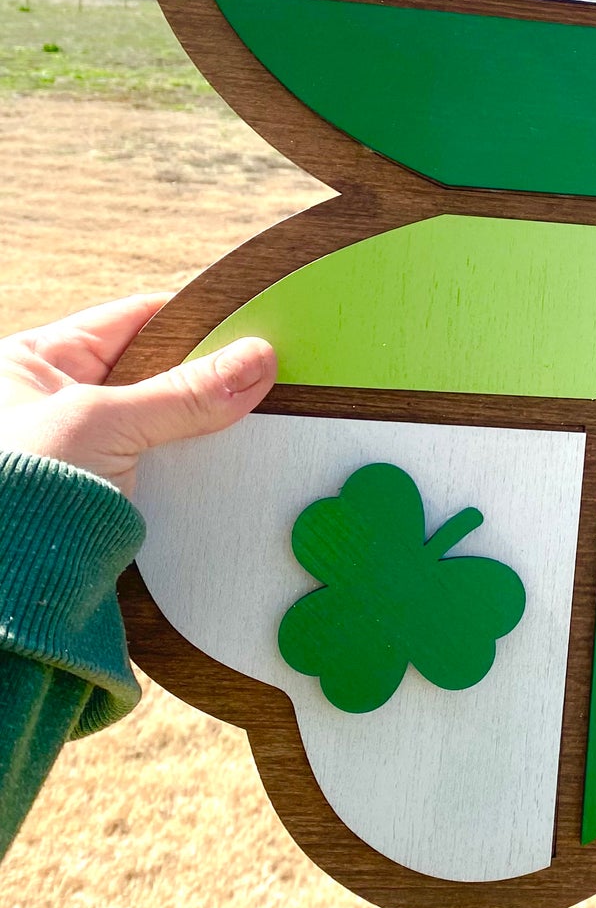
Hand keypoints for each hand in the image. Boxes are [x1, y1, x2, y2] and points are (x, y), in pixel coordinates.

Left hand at [0, 295, 275, 498]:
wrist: (11, 590)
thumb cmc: (16, 490)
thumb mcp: (102, 423)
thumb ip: (182, 393)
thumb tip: (254, 360)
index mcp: (35, 361)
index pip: (130, 320)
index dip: (190, 318)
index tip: (246, 322)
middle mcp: (56, 399)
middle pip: (154, 368)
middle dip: (204, 373)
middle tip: (259, 370)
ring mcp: (83, 446)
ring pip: (164, 417)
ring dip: (201, 422)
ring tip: (251, 412)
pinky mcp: (107, 489)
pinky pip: (163, 460)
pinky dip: (193, 461)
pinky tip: (227, 456)